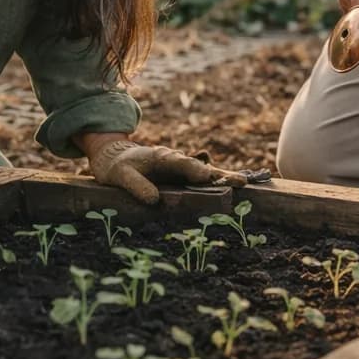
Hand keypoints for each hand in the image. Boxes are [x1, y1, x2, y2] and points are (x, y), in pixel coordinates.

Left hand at [86, 139, 246, 203]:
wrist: (116, 158)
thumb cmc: (117, 167)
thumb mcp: (120, 176)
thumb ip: (136, 186)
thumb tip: (155, 201)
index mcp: (161, 157)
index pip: (180, 163)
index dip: (194, 170)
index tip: (206, 177)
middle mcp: (176, 161)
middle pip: (201, 168)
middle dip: (219, 175)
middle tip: (240, 181)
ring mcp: (181, 169)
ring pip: (206, 174)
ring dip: (223, 179)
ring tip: (243, 184)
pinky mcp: (183, 177)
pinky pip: (202, 181)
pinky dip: (217, 184)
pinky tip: (233, 190)